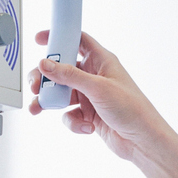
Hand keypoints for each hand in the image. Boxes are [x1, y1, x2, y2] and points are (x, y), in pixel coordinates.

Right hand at [27, 30, 171, 165]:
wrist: (142, 140)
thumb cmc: (132, 108)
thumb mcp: (98, 88)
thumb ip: (69, 75)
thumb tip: (45, 64)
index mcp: (101, 61)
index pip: (77, 40)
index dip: (59, 37)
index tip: (40, 39)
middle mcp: (94, 76)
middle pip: (61, 69)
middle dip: (46, 78)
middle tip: (36, 85)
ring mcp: (90, 95)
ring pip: (61, 93)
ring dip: (50, 102)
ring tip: (39, 108)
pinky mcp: (88, 114)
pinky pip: (69, 114)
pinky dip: (73, 121)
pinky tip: (86, 126)